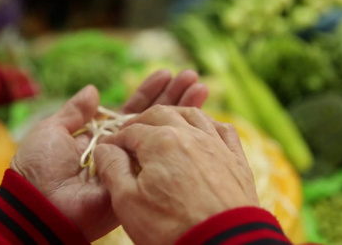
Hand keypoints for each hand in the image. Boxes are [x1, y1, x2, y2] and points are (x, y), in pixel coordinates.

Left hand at [10, 70, 207, 240]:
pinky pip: (160, 160)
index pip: (132, 110)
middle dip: (173, 97)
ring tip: (201, 88)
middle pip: (153, 119)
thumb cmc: (39, 167)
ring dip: (182, 112)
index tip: (165, 74)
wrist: (40, 204)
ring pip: (163, 136)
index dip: (149, 92)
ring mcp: (133, 165)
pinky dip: (179, 142)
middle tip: (192, 77)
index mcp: (102, 135)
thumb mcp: (52, 131)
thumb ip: (74, 112)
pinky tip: (195, 122)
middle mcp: (122, 148)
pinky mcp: (139, 182)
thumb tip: (93, 90)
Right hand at [94, 105, 259, 244]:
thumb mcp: (127, 202)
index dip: (115, 139)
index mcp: (160, 141)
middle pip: (161, 114)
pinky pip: (223, 129)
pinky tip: (204, 130)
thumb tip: (104, 148)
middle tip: (131, 133)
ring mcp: (216, 144)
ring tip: (164, 124)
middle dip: (141, 121)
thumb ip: (113, 169)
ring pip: (193, 115)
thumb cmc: (171, 227)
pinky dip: (210, 124)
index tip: (107, 148)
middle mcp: (189, 134)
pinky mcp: (236, 159)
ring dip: (174, 115)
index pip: (130, 131)